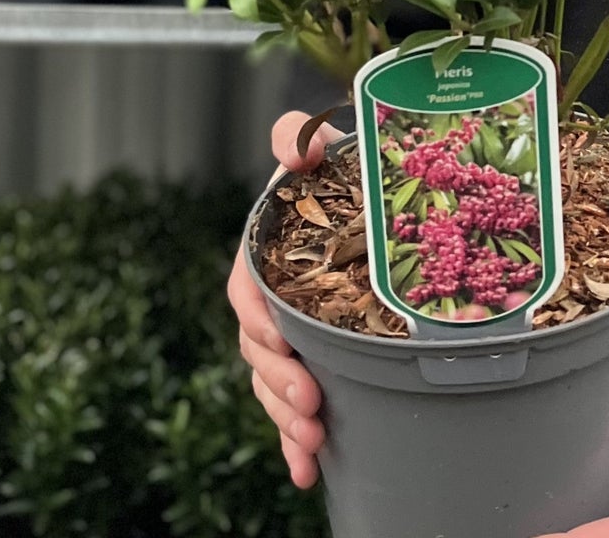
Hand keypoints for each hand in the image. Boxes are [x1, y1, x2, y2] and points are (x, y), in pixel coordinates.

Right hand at [226, 109, 344, 488]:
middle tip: (311, 400)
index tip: (282, 336)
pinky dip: (294, 442)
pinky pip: (292, 409)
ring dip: (287, 418)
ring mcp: (288, 336)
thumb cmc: (337, 174)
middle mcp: (270, 300)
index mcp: (265, 256)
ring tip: (313, 442)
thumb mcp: (322, 150)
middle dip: (280, 381)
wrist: (360, 201)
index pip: (248, 291)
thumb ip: (299, 138)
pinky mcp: (309, 362)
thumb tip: (298, 147)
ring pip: (273, 384)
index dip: (260, 317)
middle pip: (261, 349)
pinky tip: (307, 472)